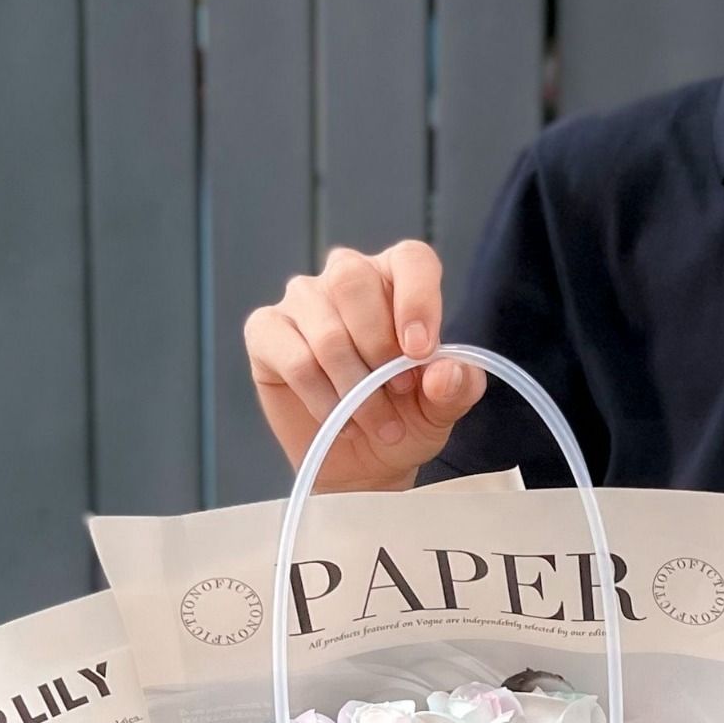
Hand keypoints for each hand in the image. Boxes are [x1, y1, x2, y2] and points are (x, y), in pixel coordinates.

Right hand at [244, 240, 487, 491]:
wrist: (364, 462)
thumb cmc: (406, 419)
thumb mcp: (442, 408)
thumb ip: (456, 386)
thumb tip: (446, 371)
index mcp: (397, 279)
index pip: (411, 260)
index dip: (417, 300)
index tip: (420, 353)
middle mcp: (346, 277)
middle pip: (353, 281)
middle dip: (380, 349)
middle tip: (399, 394)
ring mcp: (302, 300)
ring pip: (326, 332)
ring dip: (357, 390)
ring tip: (377, 423)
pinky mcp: (266, 332)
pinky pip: (296, 361)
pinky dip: (324, 401)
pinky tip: (341, 421)